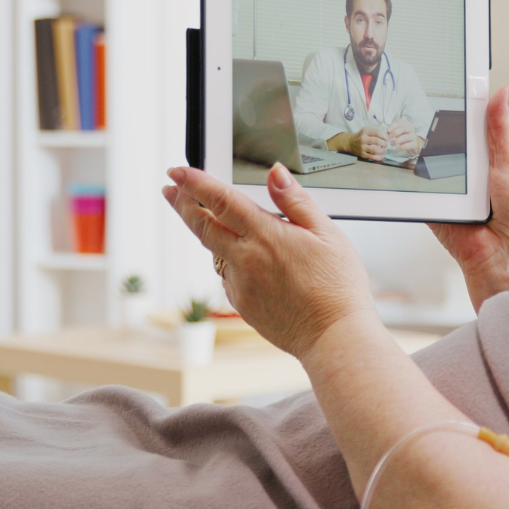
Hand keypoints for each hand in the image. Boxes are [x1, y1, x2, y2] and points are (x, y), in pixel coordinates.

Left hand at [163, 164, 375, 358]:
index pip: (221, 201)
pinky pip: (228, 276)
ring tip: (210, 218)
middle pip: (202, 225)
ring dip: (208, 231)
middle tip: (170, 188)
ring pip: (214, 251)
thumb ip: (296, 201)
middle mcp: (245, 260)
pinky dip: (229, 262)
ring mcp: (240, 284)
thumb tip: (275, 173)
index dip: (195, 182)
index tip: (176, 171)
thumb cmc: (338, 286)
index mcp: (266, 236)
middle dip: (182, 203)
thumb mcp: (327, 233)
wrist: (334, 337)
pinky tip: (247, 261)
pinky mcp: (242, 304)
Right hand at [331, 127, 388, 160]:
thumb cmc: (361, 136)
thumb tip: (387, 136)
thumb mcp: (366, 130)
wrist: (349, 142)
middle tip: (386, 145)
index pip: (377, 132)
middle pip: (376, 141)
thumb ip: (376, 132)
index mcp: (365, 131)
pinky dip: (378, 157)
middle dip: (384, 143)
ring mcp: (362, 147)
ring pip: (374, 150)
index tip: (387, 138)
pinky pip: (371, 157)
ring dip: (382, 150)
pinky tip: (381, 157)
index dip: (384, 136)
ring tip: (384, 150)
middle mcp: (363, 139)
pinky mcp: (362, 154)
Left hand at [387, 118, 421, 155]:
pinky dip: (401, 147)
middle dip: (395, 133)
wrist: (412, 144)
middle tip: (389, 137)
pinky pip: (408, 145)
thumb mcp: (397, 132)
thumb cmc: (403, 136)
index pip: (400, 123)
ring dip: (397, 141)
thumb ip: (392, 131)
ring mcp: (413, 136)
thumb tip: (387, 132)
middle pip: (403, 129)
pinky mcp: (415, 144)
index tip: (388, 131)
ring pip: (405, 137)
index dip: (393, 126)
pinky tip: (397, 148)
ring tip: (392, 144)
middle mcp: (411, 129)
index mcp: (406, 124)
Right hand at [428, 86, 508, 310]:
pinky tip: (408, 166)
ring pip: (430, 162)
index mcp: (493, 160)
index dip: (463, 107)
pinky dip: (414, 182)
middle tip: (423, 108)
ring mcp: (451, 192)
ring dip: (426, 155)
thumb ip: (501, 129)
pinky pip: (419, 190)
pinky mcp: (434, 210)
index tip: (450, 82)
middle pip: (448, 140)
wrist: (508, 260)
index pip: (473, 126)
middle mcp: (471, 175)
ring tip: (412, 136)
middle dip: (439, 129)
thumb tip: (502, 90)